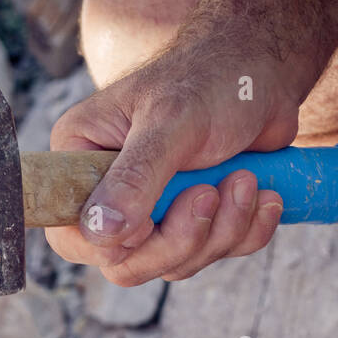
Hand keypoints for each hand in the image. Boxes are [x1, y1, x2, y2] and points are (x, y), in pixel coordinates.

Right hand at [45, 39, 299, 285]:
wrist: (264, 72)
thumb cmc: (211, 78)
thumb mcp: (171, 121)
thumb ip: (136, 177)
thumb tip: (100, 231)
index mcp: (80, 157)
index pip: (73, 236)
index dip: (117, 244)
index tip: (155, 215)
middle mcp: (108, 192)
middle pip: (127, 264)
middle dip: (181, 239)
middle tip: (212, 193)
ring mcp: (151, 213)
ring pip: (174, 264)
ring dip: (222, 230)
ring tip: (245, 179)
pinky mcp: (191, 222)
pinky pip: (212, 257)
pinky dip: (246, 233)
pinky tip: (263, 195)